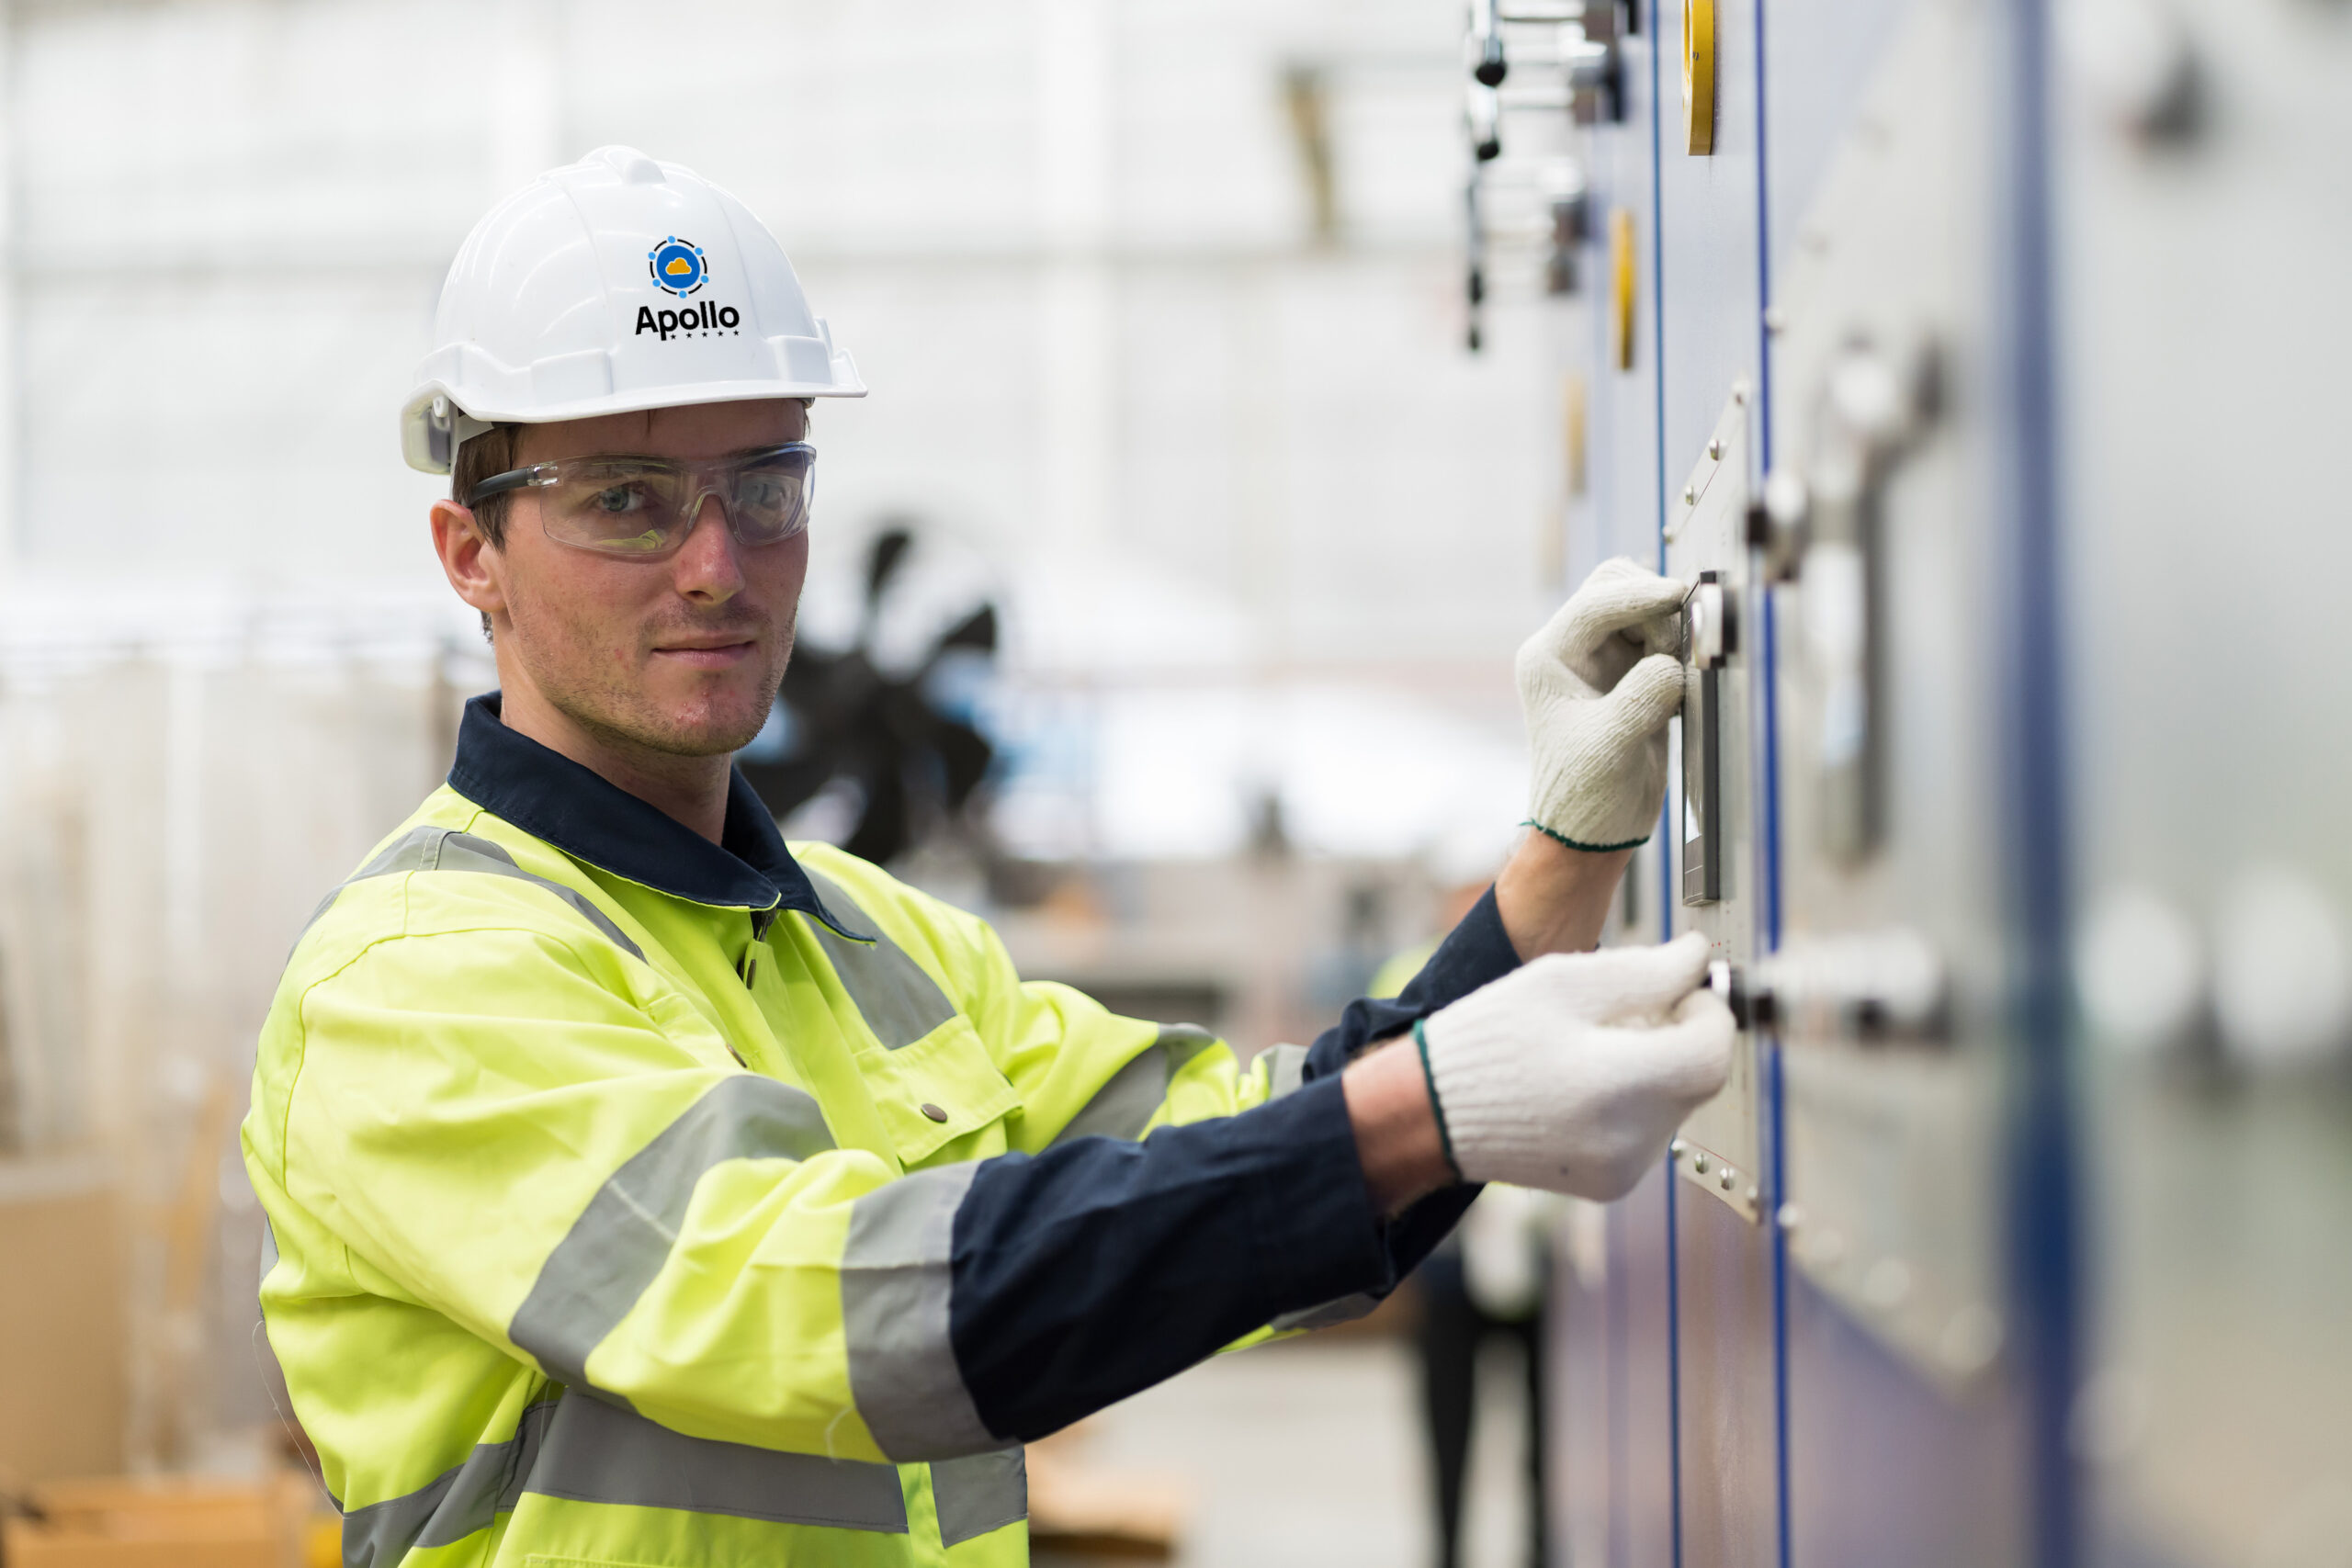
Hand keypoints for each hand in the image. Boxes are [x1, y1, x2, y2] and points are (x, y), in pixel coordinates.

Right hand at [1417, 932, 1732, 1198]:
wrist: (1433, 1113)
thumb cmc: (1490, 1041)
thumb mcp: (1562, 983)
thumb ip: (1644, 970)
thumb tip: (1698, 958)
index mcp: (1615, 1085)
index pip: (1713, 1052)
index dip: (1709, 1012)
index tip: (1682, 990)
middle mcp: (1627, 1138)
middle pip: (1700, 1079)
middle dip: (1682, 1036)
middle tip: (1631, 1010)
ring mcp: (1622, 1168)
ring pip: (1679, 1104)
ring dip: (1660, 1067)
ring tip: (1597, 1047)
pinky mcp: (1612, 1183)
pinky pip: (1651, 1130)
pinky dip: (1637, 1099)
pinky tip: (1589, 1081)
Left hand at [1518, 557, 1686, 851]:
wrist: (1592, 830)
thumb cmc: (1586, 796)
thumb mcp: (1611, 747)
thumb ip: (1642, 697)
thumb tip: (1671, 664)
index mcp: (1548, 659)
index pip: (1594, 605)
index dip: (1640, 595)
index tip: (1680, 595)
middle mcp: (1569, 650)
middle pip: (1615, 587)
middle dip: (1655, 607)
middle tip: (1677, 650)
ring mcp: (1601, 659)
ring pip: (1643, 608)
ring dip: (1669, 629)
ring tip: (1674, 681)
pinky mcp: (1630, 673)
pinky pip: (1661, 636)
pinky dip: (1678, 649)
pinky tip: (1677, 690)